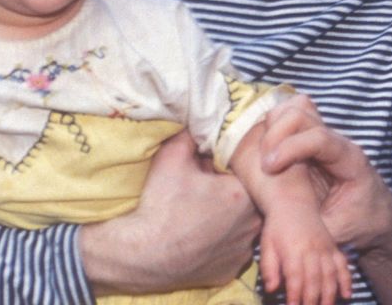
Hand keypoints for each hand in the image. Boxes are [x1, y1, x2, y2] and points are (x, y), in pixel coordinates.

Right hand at [81, 130, 261, 294]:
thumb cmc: (158, 204)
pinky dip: (219, 242)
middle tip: (201, 190)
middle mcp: (252, 224)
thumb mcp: (173, 156)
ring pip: (241, 224)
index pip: (243, 170)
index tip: (207, 167)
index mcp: (244, 193)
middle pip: (246, 197)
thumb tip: (203, 121)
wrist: (139, 253)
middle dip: (229, 190)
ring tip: (198, 213)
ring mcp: (242, 250)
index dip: (224, 167)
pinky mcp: (229, 270)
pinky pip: (231, 249)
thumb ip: (193, 134)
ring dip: (227, 217)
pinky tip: (199, 236)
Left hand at [259, 207, 352, 304]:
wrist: (294, 202)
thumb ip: (269, 268)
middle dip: (312, 300)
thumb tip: (271, 289)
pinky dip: (346, 280)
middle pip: (314, 280)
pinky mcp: (333, 247)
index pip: (295, 277)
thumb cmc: (276, 227)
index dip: (295, 295)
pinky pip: (343, 265)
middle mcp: (312, 250)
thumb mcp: (266, 245)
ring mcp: (325, 248)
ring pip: (330, 275)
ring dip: (329, 295)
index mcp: (293, 250)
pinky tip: (347, 294)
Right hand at [261, 96, 391, 250]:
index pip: (320, 138)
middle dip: (276, 134)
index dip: (291, 147)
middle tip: (263, 165)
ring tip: (264, 159)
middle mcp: (338, 142)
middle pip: (302, 115)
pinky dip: (272, 130)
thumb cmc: (361, 224)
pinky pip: (288, 120)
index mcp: (351, 160)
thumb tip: (279, 227)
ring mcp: (323, 138)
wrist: (377, 216)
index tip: (268, 167)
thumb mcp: (337, 233)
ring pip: (293, 111)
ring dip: (272, 129)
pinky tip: (267, 155)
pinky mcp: (310, 141)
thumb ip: (311, 229)